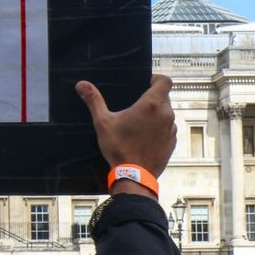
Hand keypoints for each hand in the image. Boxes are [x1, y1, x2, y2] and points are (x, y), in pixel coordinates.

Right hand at [75, 75, 175, 196]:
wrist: (134, 176)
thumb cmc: (119, 147)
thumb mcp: (103, 122)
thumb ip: (94, 100)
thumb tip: (82, 84)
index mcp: (151, 104)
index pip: (165, 81)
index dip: (157, 79)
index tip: (146, 83)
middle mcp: (166, 114)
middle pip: (164, 97)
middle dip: (152, 98)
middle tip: (136, 106)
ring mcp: (171, 129)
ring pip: (166, 114)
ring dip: (156, 115)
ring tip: (139, 123)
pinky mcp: (172, 142)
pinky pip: (167, 129)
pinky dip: (159, 129)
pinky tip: (144, 137)